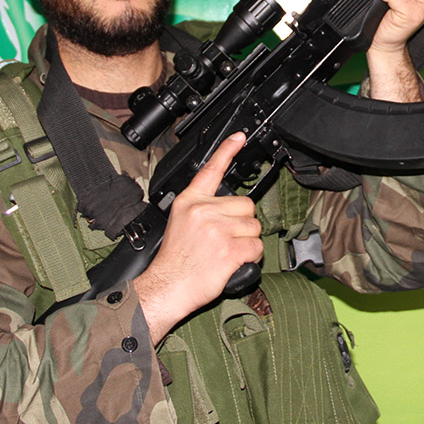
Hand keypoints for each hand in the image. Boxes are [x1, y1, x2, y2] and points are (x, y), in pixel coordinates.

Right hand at [134, 133, 262, 343]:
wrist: (167, 286)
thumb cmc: (174, 261)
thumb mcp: (179, 223)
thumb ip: (201, 209)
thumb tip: (227, 207)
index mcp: (189, 201)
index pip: (211, 170)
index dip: (228, 150)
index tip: (240, 136)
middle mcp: (203, 210)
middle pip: (246, 205)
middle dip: (243, 223)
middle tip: (226, 239)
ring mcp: (217, 228)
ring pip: (254, 227)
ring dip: (247, 241)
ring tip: (226, 252)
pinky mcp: (229, 248)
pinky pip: (256, 247)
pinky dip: (251, 257)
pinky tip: (234, 262)